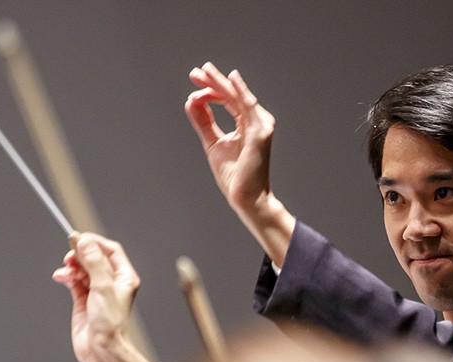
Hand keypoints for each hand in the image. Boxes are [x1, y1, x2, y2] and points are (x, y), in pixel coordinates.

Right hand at [52, 234, 154, 361]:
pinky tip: (61, 276)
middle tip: (70, 254)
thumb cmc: (111, 324)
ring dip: (72, 267)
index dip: (95, 242)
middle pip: (94, 258)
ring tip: (65, 270)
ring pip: (82, 269)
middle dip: (80, 254)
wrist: (102, 350)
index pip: (111, 251)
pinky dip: (67, 276)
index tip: (80, 239)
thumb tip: (85, 242)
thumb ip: (93, 262)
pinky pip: (74, 282)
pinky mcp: (83, 301)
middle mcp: (111, 283)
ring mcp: (97, 292)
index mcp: (124, 277)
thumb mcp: (103, 287)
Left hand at [185, 63, 294, 265]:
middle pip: (233, 95)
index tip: (193, 83)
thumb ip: (203, 121)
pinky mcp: (261, 132)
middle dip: (213, 81)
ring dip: (220, 83)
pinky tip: (230, 78)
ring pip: (238, 97)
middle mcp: (256, 121)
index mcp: (247, 124)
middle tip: (195, 71)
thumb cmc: (234, 175)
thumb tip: (191, 100)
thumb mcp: (213, 143)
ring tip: (205, 71)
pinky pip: (248, 106)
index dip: (211, 89)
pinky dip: (240, 91)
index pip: (228, 100)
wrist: (246, 198)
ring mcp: (261, 125)